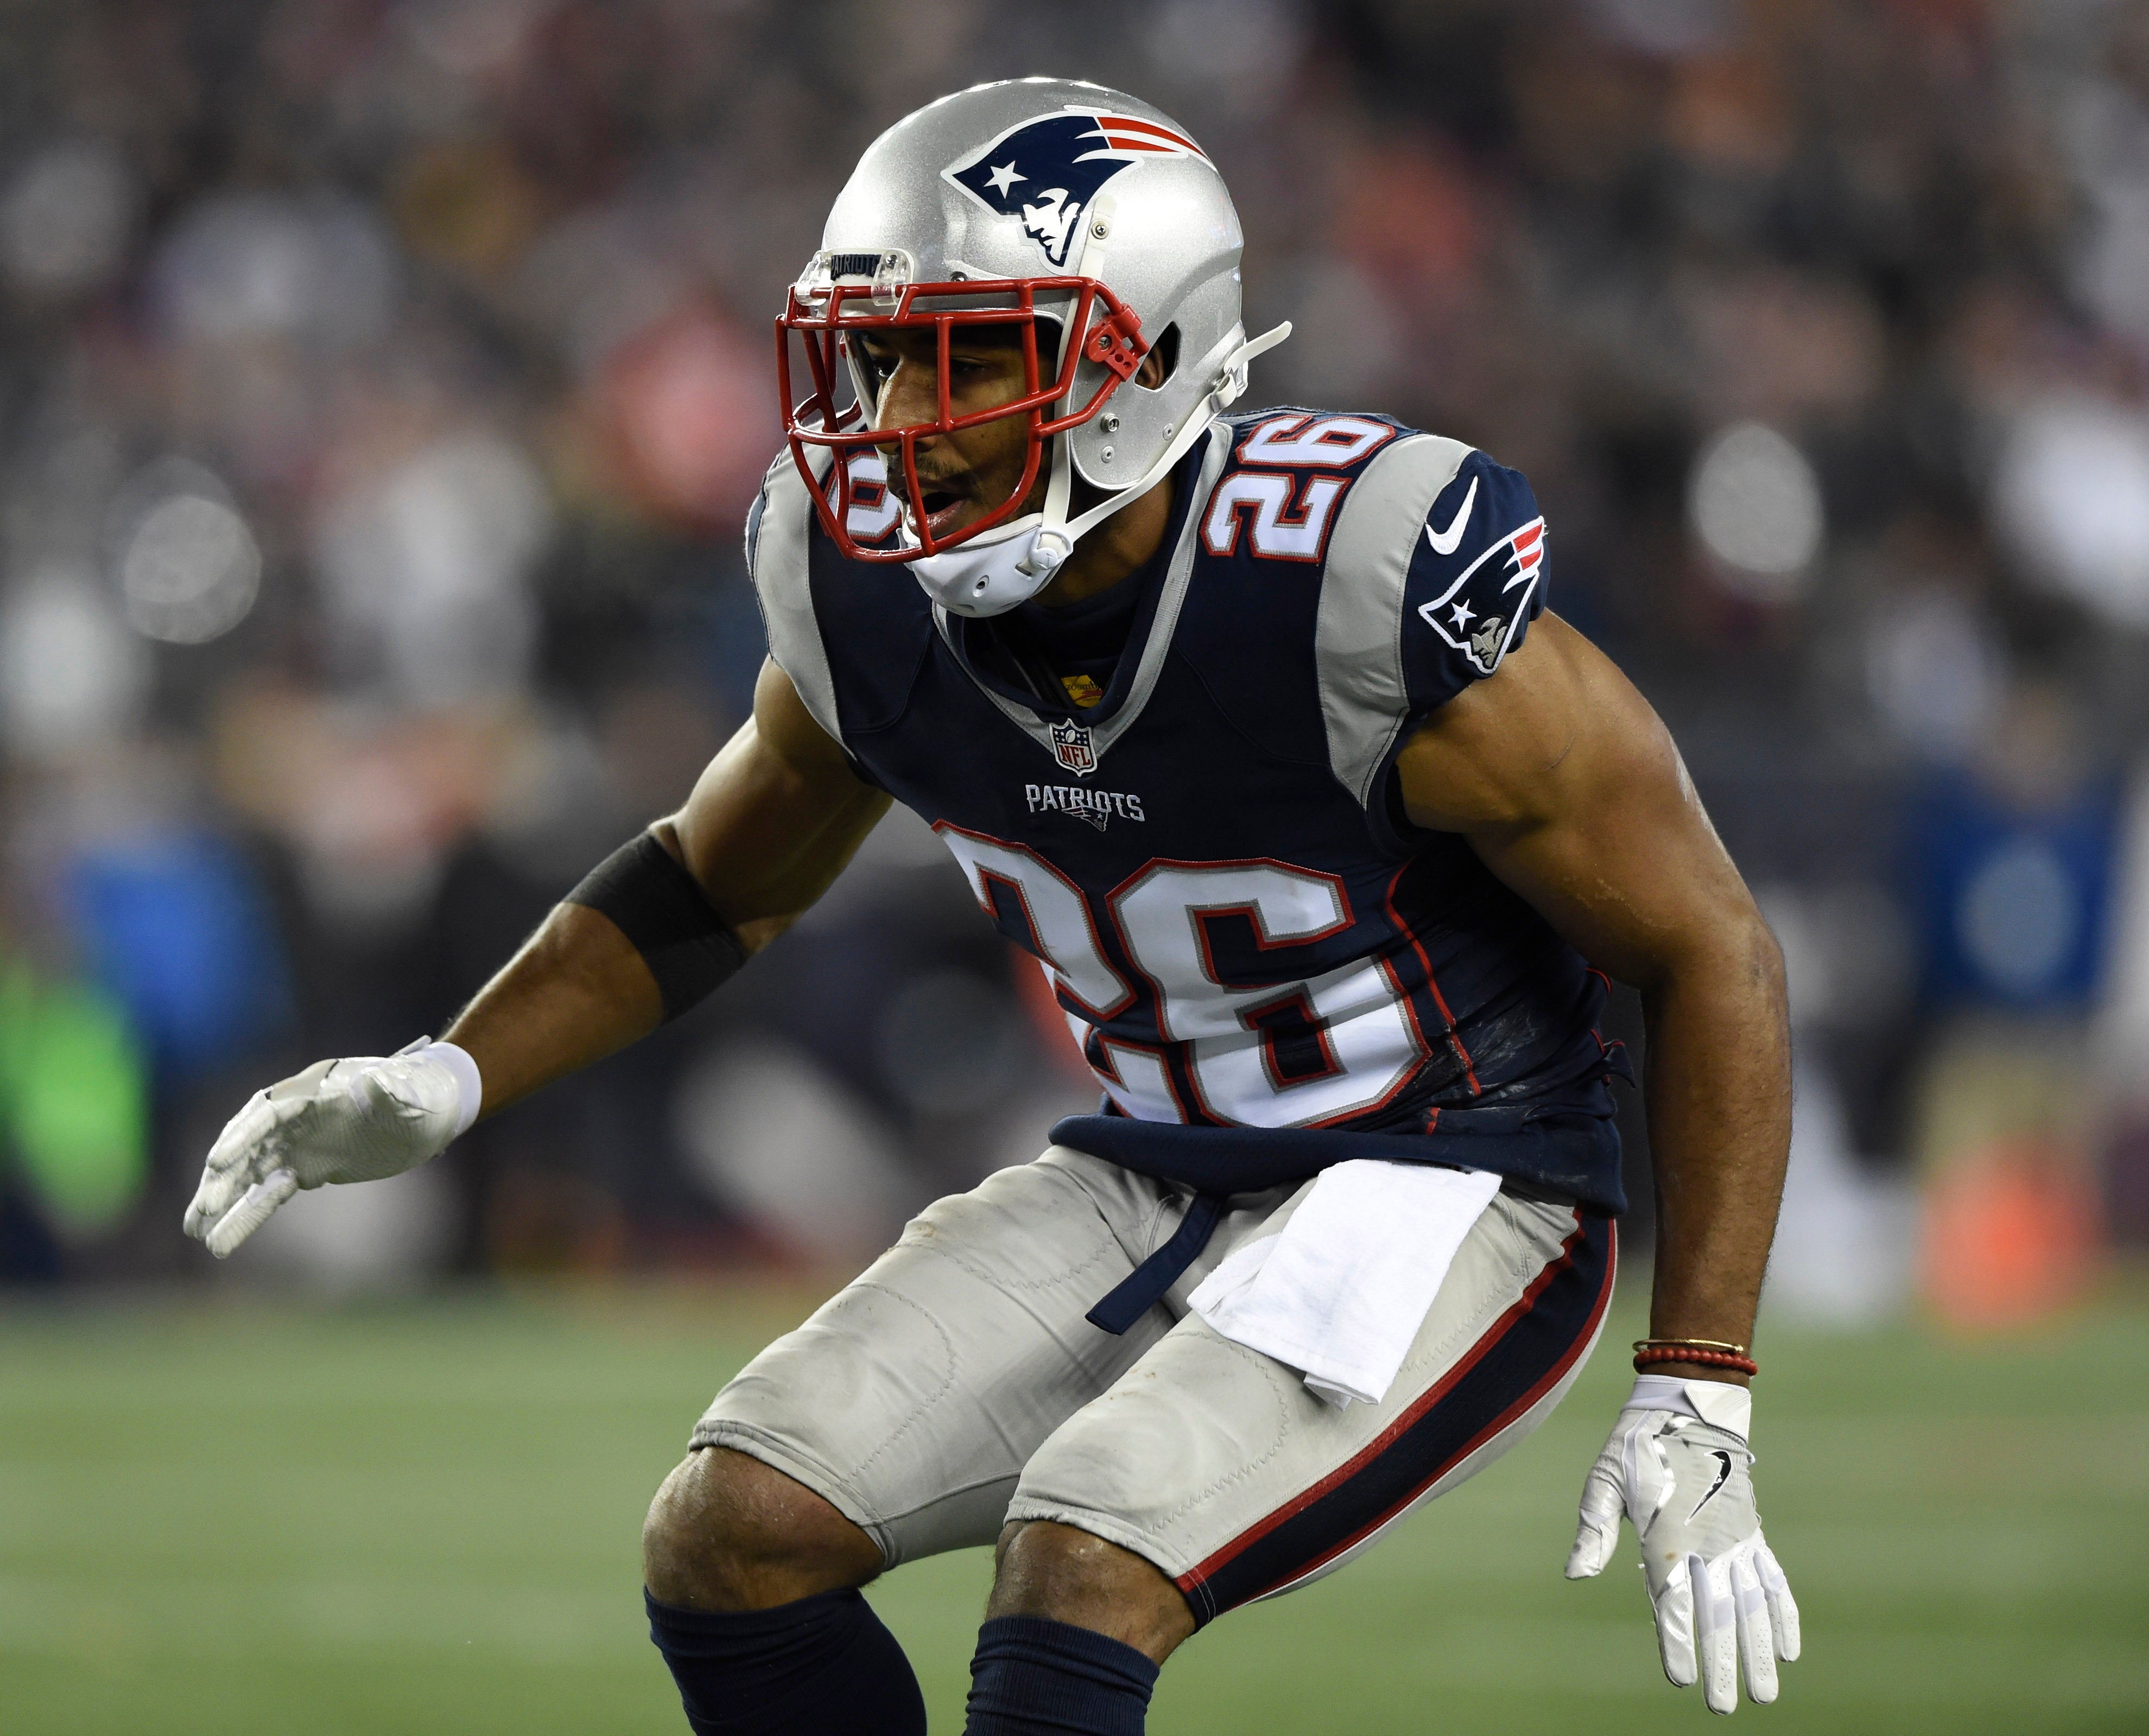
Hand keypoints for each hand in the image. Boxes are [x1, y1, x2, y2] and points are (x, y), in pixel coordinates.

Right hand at [183, 1041, 476, 1258]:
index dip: (243, 1137)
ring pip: (252, 1174)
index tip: (217, 1164)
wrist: (435, 1106)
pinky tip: (221, 1239)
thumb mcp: (413, 1094)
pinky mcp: (308, 1168)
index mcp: (315, 1090)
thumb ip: (392, 1091)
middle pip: (249, 1146)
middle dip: (224, 1177)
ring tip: (194, 1232)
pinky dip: (247, 1213)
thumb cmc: (425, 1093)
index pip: (268, 1113)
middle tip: (200, 1211)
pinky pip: (270, 1192)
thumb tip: (376, 1083)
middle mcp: (297, 1115)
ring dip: (224, 1201)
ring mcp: (300, 1142)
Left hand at [1565, 1377, 1799, 1712]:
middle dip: (1722, 1663)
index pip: (1671, 1601)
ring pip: (1752, 1605)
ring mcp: (1734, 1538)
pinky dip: (1784, 1615)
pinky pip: (1773, 1579)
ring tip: (1764, 1696)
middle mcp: (1706, 1542)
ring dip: (1758, 1651)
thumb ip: (1593, 1529)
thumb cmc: (1637, 1444)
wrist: (1690, 1404)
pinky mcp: (1752, 1530)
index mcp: (1666, 1534)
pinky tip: (1788, 1651)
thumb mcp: (1604, 1478)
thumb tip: (1575, 1574)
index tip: (1681, 1680)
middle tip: (1723, 1708)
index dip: (1676, 1642)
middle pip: (1716, 1614)